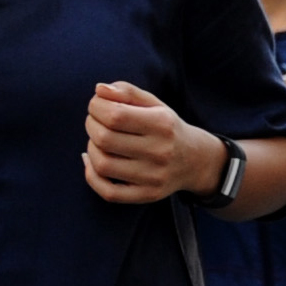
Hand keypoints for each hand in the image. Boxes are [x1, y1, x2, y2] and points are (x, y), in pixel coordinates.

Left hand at [82, 81, 218, 203]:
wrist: (195, 160)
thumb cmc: (166, 127)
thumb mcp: (154, 104)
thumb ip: (127, 92)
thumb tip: (99, 90)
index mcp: (162, 124)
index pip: (115, 115)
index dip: (96, 107)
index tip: (96, 105)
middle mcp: (160, 151)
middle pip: (105, 139)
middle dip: (91, 125)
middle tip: (94, 121)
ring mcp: (153, 177)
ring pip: (102, 165)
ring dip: (91, 148)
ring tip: (97, 140)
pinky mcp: (147, 195)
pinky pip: (108, 192)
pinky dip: (92, 176)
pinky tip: (92, 161)